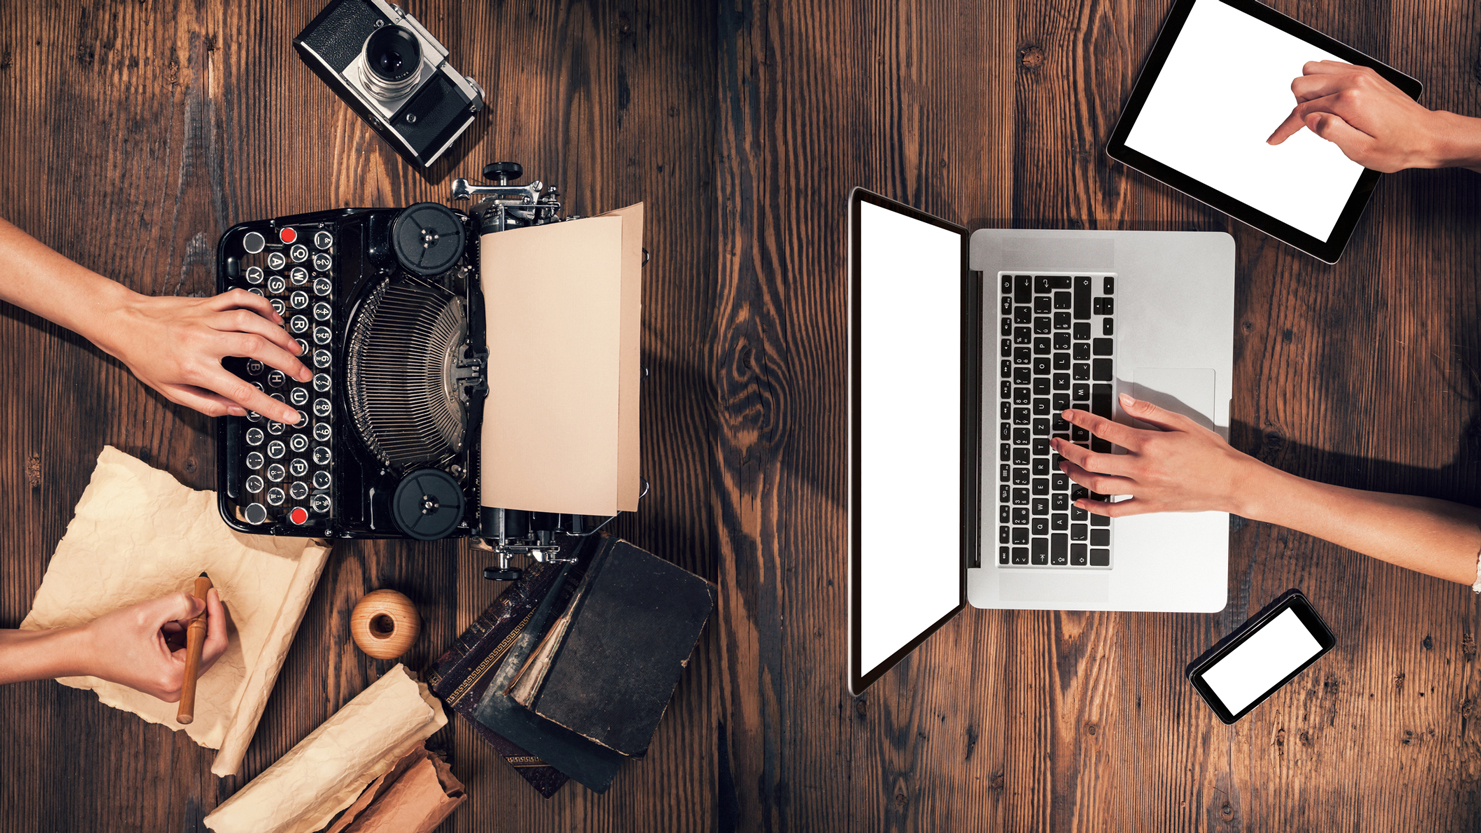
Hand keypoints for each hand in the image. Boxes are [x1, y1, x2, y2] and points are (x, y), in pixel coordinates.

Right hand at [80, 588, 228, 701]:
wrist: (82, 652)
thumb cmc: (109, 636)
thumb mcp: (150, 613)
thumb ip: (183, 604)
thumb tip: (204, 604)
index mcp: (175, 676)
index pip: (215, 645)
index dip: (216, 616)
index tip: (211, 593)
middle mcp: (177, 687)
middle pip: (208, 647)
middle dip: (199, 621)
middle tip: (190, 599)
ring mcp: (172, 686)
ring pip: (196, 648)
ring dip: (186, 628)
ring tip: (163, 618)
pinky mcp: (166, 679)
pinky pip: (185, 653)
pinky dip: (178, 635)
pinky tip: (159, 628)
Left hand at [99, 290, 310, 423]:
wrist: (122, 322)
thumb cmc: (143, 357)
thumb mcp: (170, 391)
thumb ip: (207, 404)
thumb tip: (237, 410)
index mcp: (195, 368)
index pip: (242, 392)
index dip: (271, 406)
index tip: (290, 414)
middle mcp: (203, 341)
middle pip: (257, 349)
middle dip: (287, 363)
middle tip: (303, 374)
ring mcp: (207, 318)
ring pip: (253, 322)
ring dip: (280, 335)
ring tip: (295, 348)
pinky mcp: (206, 303)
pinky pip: (240, 298)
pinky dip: (262, 305)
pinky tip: (273, 317)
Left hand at [1049, 393, 1258, 517]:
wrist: (1232, 482)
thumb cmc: (1211, 453)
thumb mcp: (1181, 423)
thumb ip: (1149, 411)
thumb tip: (1124, 400)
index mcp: (1149, 444)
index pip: (1104, 429)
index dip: (1081, 420)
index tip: (1069, 416)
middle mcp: (1142, 468)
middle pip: (1091, 459)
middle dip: (1068, 449)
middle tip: (1057, 442)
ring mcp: (1143, 489)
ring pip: (1097, 484)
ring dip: (1075, 475)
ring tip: (1064, 465)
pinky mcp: (1148, 505)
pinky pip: (1114, 509)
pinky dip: (1093, 507)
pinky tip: (1080, 501)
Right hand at [1266, 60, 1445, 171]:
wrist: (1426, 135)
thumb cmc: (1398, 146)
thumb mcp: (1361, 151)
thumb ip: (1331, 132)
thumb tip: (1310, 120)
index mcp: (1350, 101)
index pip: (1303, 111)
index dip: (1285, 128)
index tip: (1276, 139)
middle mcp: (1354, 81)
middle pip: (1302, 84)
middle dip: (1298, 107)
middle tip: (1311, 125)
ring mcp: (1360, 74)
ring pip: (1312, 70)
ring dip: (1308, 91)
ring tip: (1320, 111)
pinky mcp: (1365, 73)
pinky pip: (1330, 66)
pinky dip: (1321, 81)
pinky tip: (1329, 99)